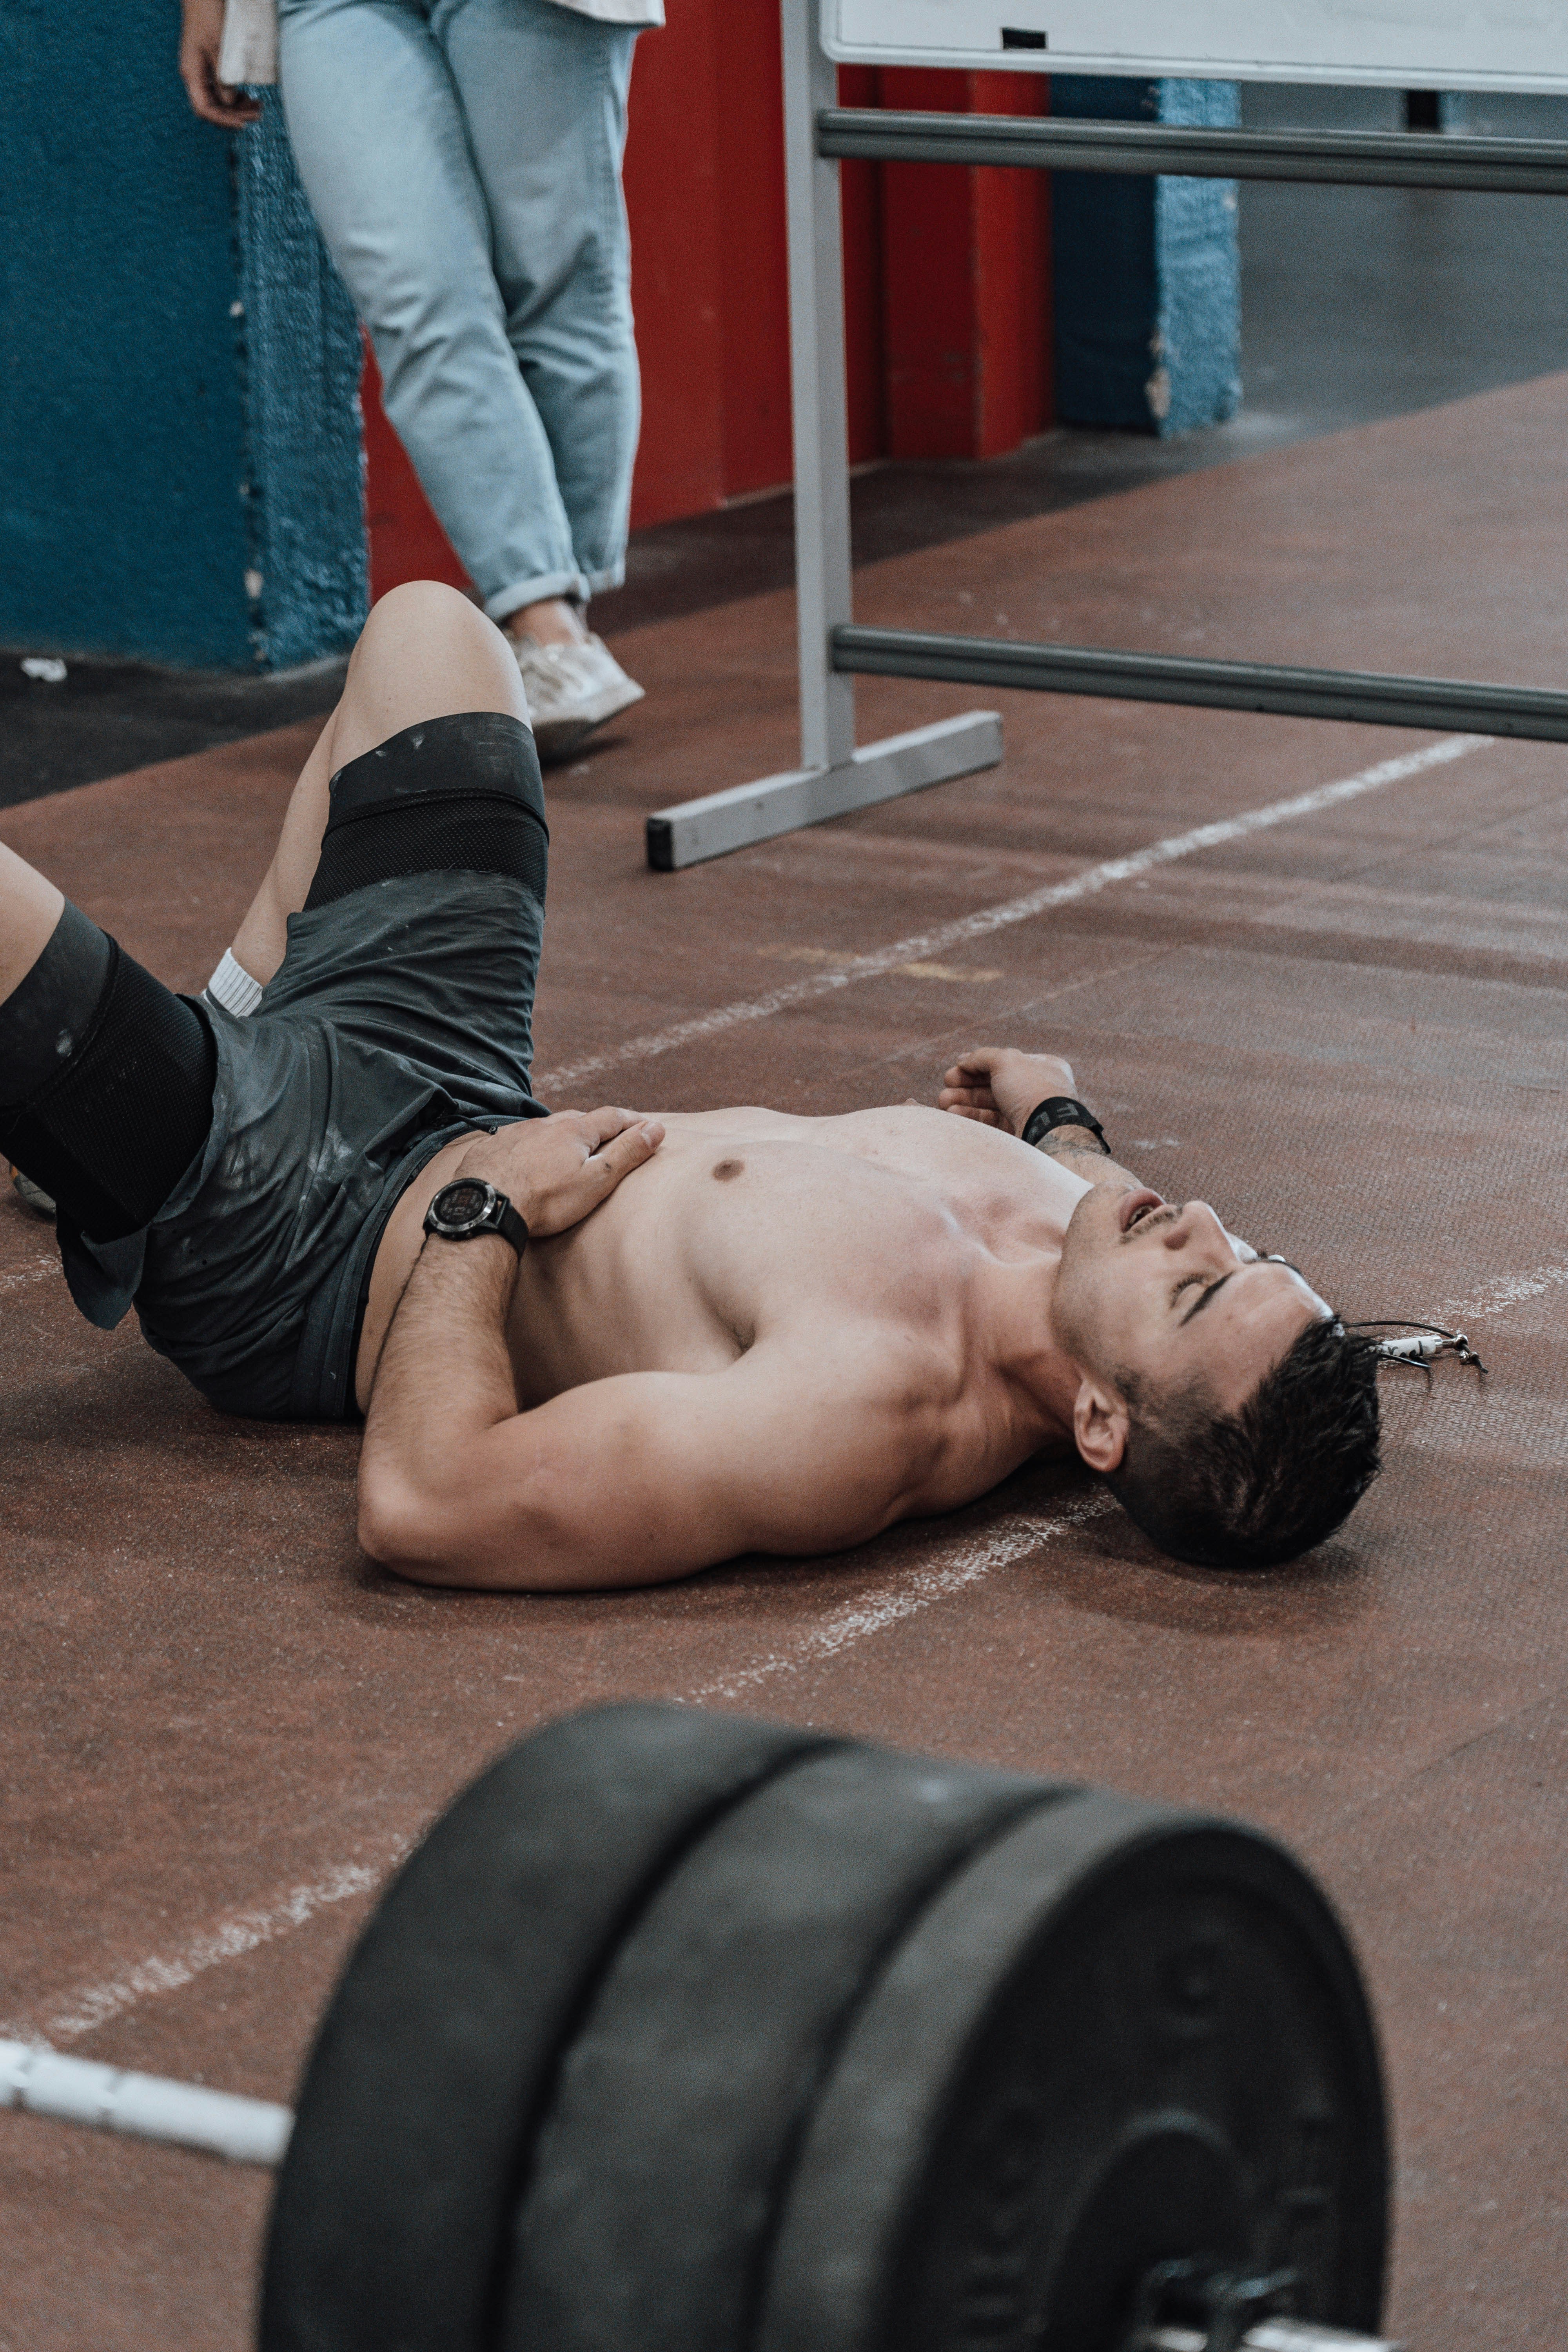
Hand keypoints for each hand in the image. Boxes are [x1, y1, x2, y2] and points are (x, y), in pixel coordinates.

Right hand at [179, 0, 261, 124]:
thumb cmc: (208, 14)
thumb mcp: (218, 46)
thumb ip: (223, 76)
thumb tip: (230, 102)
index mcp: (192, 73)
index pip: (204, 109)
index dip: (223, 120)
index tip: (244, 124)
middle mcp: (196, 75)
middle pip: (213, 107)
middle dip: (235, 114)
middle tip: (258, 114)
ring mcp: (203, 70)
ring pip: (219, 99)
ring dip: (238, 107)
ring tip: (258, 106)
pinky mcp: (211, 65)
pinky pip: (222, 88)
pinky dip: (236, 95)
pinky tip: (248, 95)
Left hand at [452, 1108, 663, 1239]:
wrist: (487, 1206)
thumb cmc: (546, 1200)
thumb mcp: (595, 1180)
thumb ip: (627, 1154)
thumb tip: (657, 1128)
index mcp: (574, 1131)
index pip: (611, 1117)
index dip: (632, 1120)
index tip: (647, 1125)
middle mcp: (545, 1124)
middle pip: (578, 1118)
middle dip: (597, 1124)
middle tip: (610, 1134)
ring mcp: (516, 1133)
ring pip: (546, 1127)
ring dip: (562, 1133)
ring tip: (569, 1146)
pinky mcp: (492, 1146)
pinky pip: (518, 1138)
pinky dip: (531, 1144)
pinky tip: (528, 1156)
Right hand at [938, 1047, 1077, 1136]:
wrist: (1047, 1131)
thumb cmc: (1031, 1090)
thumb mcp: (1005, 1060)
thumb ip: (982, 1056)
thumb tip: (963, 1059)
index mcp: (1043, 1068)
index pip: (1005, 1063)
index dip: (979, 1064)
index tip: (957, 1067)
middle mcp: (1038, 1091)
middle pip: (995, 1084)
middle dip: (967, 1084)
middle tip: (946, 1085)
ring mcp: (1030, 1115)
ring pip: (991, 1105)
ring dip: (965, 1101)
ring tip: (943, 1102)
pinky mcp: (1020, 1135)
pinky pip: (993, 1124)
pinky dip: (972, 1118)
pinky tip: (953, 1114)